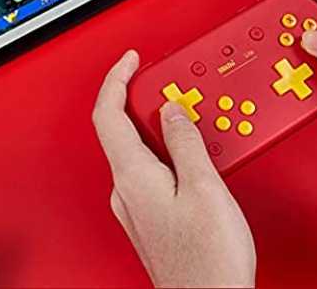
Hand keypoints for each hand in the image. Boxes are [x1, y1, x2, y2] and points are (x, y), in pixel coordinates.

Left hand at [93, 51, 255, 288]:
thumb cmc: (208, 257)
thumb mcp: (204, 187)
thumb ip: (185, 142)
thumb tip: (171, 111)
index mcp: (134, 176)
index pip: (108, 114)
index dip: (116, 80)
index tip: (130, 60)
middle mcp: (126, 189)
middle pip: (124, 128)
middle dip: (147, 100)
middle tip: (173, 86)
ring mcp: (135, 202)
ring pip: (139, 148)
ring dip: (160, 125)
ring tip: (191, 115)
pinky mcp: (148, 212)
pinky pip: (150, 167)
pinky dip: (166, 148)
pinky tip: (190, 149)